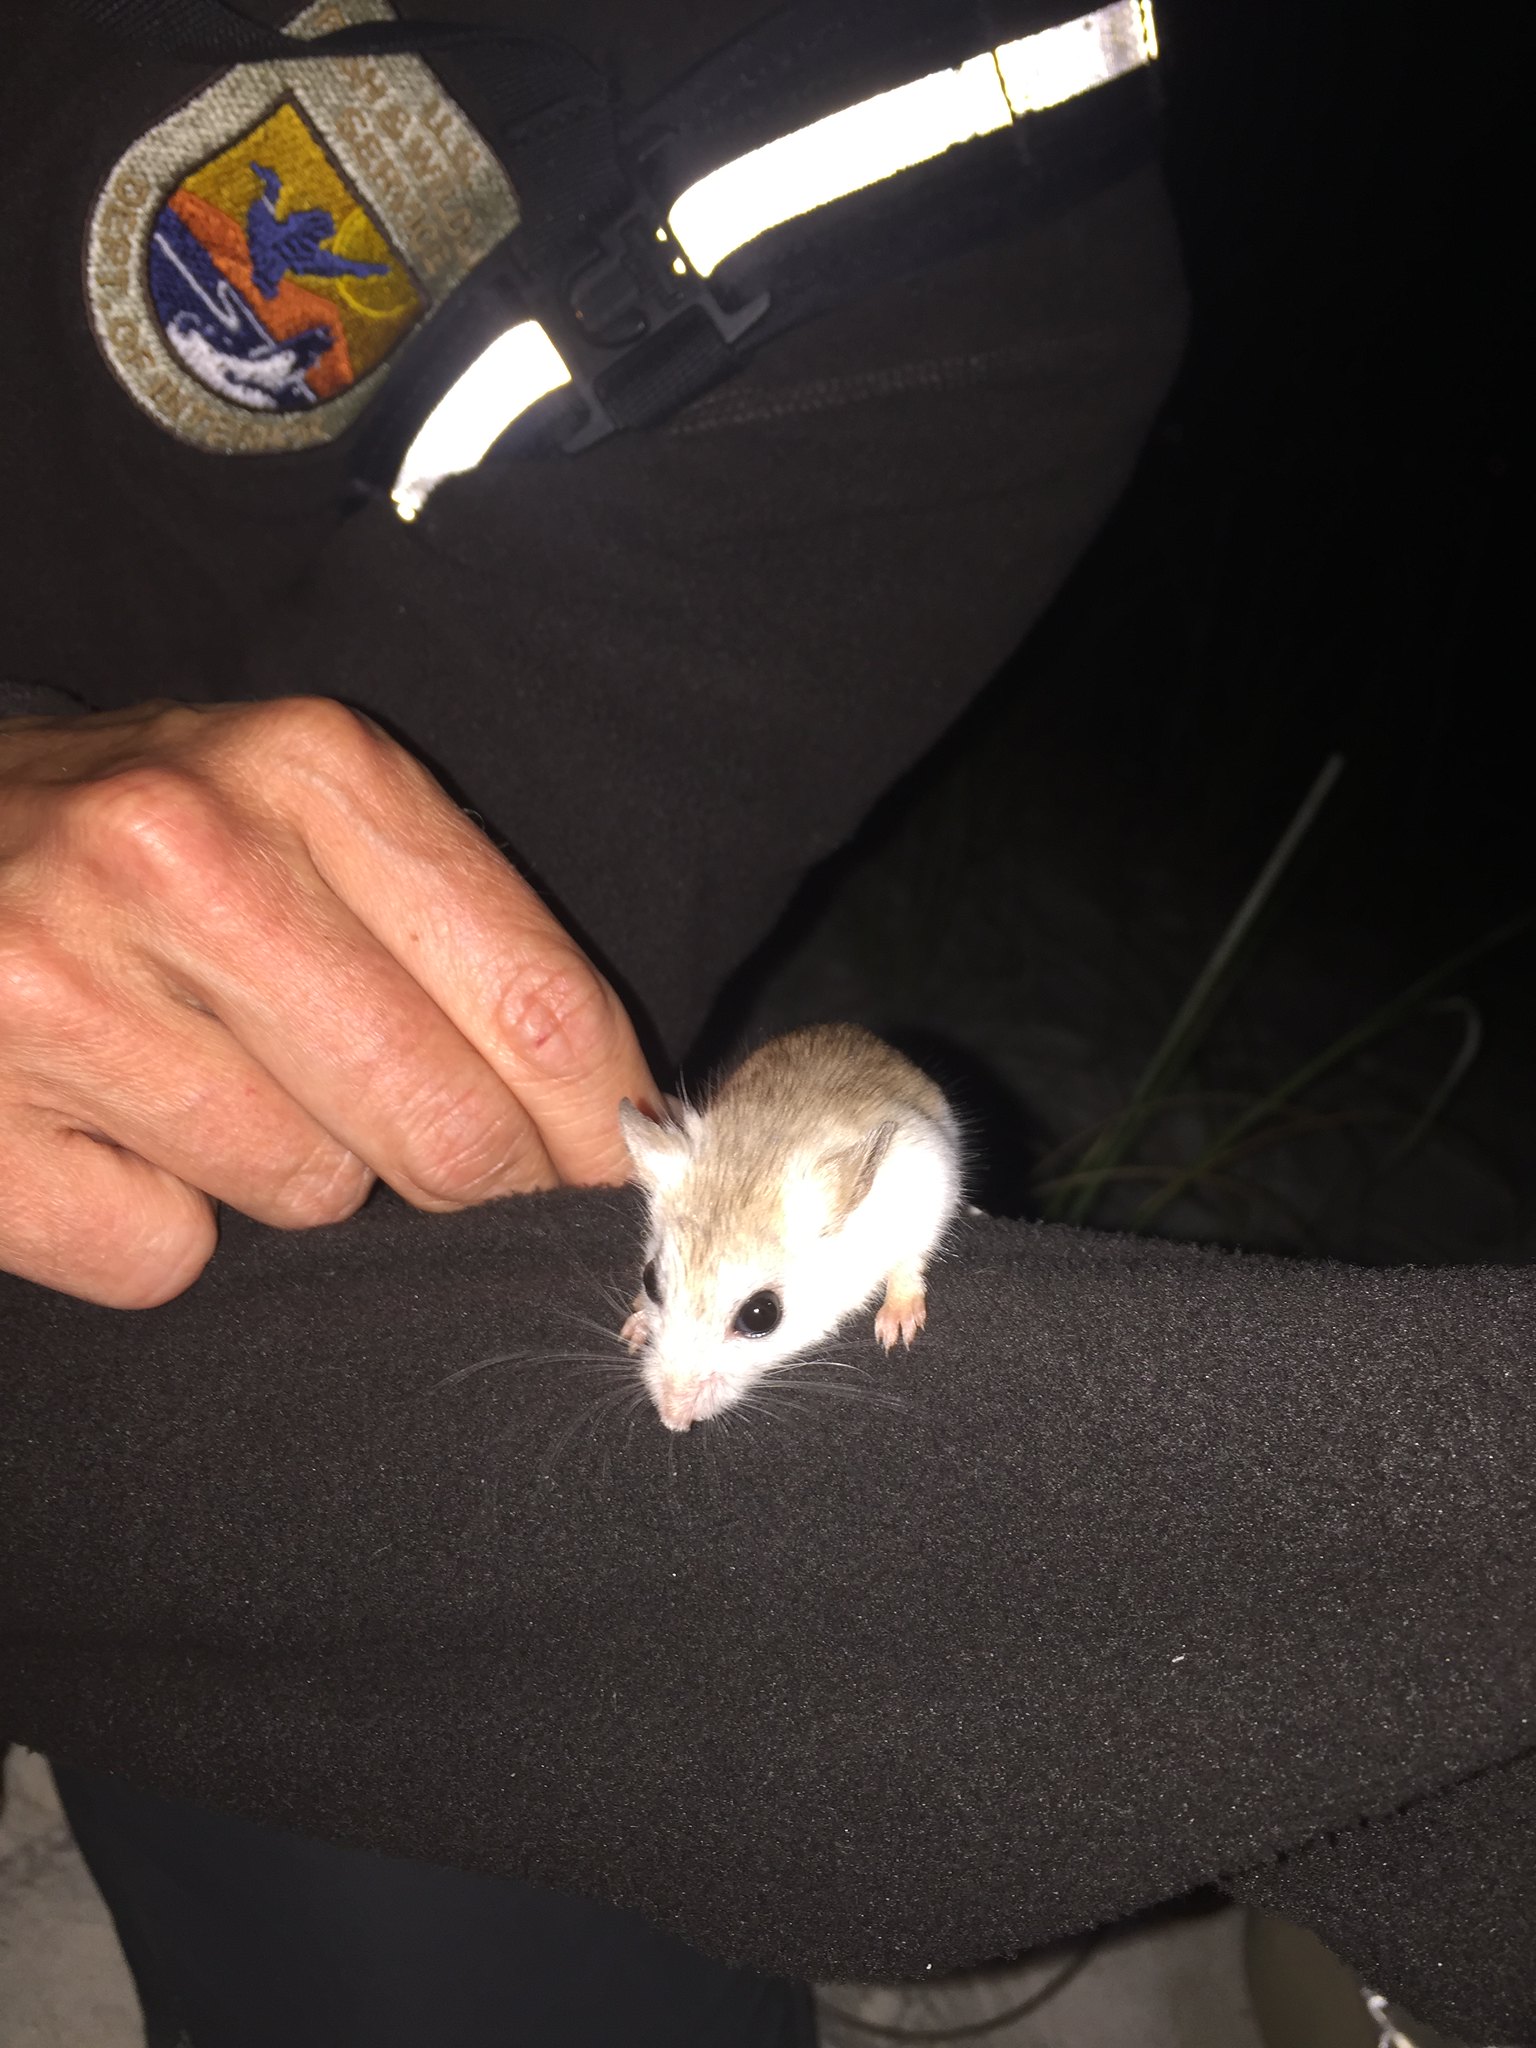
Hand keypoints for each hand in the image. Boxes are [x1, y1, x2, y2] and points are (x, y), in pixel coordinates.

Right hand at [0, 697, 656, 1307]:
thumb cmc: (133, 840)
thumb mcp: (298, 810)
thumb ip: (448, 926)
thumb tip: (600, 1116)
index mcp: (308, 766)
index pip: (535, 995)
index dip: (596, 1119)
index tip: (611, 1174)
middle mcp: (183, 855)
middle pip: (444, 1120)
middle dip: (473, 1178)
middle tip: (445, 1169)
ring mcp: (59, 983)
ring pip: (310, 1195)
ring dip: (297, 1179)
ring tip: (213, 1087)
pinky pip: (162, 1257)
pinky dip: (159, 1228)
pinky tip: (113, 1135)